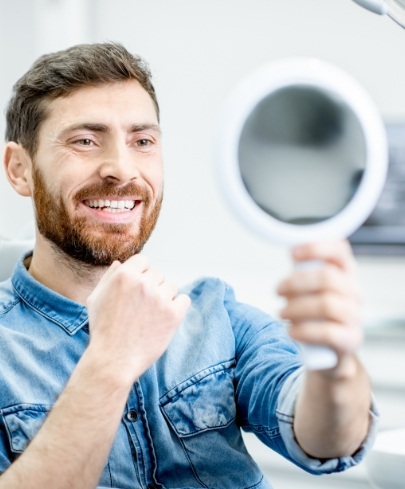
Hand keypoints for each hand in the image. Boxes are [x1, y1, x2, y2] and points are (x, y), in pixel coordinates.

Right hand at [86, 254, 190, 383]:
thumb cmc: (103, 330)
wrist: (114, 360)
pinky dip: (177, 307)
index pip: (143, 260)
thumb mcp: (95, 299)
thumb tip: (121, 263)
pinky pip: (184, 300)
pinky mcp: (174, 314)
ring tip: (151, 315)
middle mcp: (144, 283)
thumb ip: (109, 278)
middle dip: (151, 287)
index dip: (141, 273)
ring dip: (164, 297)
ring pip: (171, 286)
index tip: (138, 289)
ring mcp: (160, 298)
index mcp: (125, 275)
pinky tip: (165, 318)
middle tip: (142, 307)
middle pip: (158, 274)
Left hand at [277, 240, 362, 361]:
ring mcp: (355, 315)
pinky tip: (291, 331)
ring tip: (282, 313)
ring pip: (327, 304)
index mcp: (345, 273)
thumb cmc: (316, 313)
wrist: (329, 350)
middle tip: (278, 290)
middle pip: (328, 278)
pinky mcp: (350, 339)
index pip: (339, 250)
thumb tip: (291, 253)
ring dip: (297, 308)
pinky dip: (304, 330)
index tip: (292, 253)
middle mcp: (354, 292)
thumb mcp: (311, 289)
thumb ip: (304, 271)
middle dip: (296, 283)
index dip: (316, 248)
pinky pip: (328, 332)